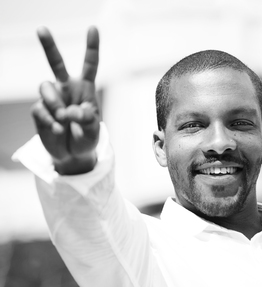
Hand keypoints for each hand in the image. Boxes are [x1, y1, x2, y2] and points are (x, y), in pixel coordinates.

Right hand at [31, 26, 99, 174]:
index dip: (91, 47)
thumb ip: (85, 118)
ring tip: (63, 119)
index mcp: (85, 89)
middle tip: (41, 29)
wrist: (73, 155)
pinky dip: (50, 121)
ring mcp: (52, 99)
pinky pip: (40, 109)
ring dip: (54, 103)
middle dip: (48, 45)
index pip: (89, 65)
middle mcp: (67, 89)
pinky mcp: (40, 111)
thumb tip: (68, 111)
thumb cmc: (87, 137)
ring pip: (45, 88)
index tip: (92, 28)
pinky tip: (58, 130)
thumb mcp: (93, 129)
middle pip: (56, 63)